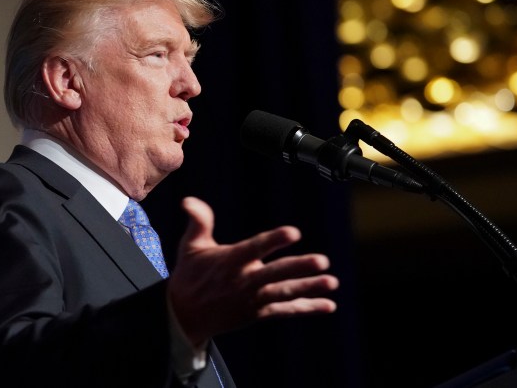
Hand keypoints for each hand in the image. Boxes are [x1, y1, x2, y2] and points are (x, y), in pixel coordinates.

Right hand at [167, 196, 338, 346]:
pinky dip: (306, 308)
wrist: (185, 316)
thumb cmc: (190, 275)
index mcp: (229, 262)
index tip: (293, 232)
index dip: (273, 241)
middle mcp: (243, 282)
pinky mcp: (258, 313)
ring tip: (332, 282)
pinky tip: (328, 305)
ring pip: (284, 293)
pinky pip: (285, 311)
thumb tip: (189, 201)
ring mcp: (252, 300)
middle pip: (275, 274)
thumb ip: (199, 221)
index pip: (254, 248)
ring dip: (309, 288)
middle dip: (299, 268)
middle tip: (322, 261)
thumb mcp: (190, 246)